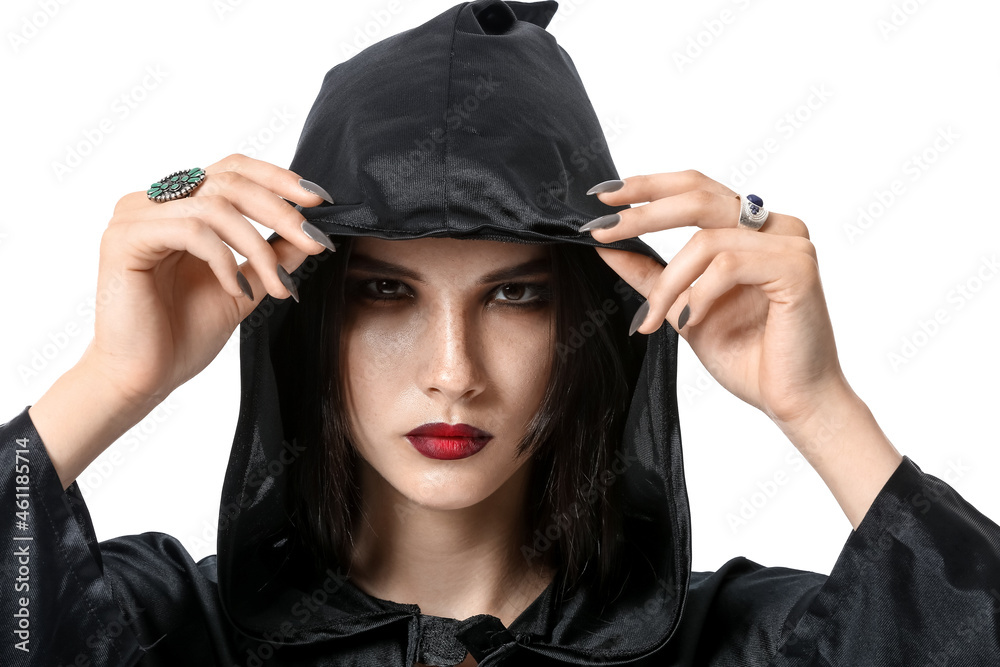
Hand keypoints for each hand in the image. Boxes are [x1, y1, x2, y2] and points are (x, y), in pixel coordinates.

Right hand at [84, 153, 333, 408]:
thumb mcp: (247, 287)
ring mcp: (134, 216)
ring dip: (259, 247)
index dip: (279, 179)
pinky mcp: (124, 238)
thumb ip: (274, 256)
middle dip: (282, 213)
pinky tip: (236, 290)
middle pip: (230, 181)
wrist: (143, 377)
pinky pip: (191, 230)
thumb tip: (313, 232)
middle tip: (316, 242)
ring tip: (277, 286)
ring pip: (216, 206)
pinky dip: (224, 259)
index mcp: (180, 205)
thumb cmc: (182, 334)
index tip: (320, 202)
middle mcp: (153, 201)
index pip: (234, 170)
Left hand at [584, 170, 846, 430]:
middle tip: (602, 231)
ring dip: (668, 283)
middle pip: (699, 195)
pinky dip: (699, 294)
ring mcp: (790, 243)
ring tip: (654, 319)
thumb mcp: (682, 308)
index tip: (602, 197)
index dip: (648, 186)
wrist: (791, 400)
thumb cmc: (747, 356)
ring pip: (705, 240)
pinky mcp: (797, 267)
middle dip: (643, 213)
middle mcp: (775, 225)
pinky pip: (728, 265)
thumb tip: (606, 248)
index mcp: (751, 228)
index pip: (695, 188)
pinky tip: (689, 320)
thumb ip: (651, 276)